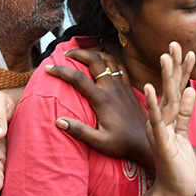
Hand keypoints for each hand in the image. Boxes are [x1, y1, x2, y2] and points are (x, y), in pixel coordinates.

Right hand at [48, 48, 150, 164]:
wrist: (147, 141)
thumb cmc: (122, 143)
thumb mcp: (100, 142)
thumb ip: (80, 131)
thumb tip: (58, 121)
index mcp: (102, 99)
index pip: (78, 78)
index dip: (61, 71)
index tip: (48, 68)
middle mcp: (112, 88)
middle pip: (95, 60)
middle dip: (79, 52)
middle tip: (66, 53)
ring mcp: (122, 85)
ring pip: (109, 59)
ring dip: (94, 53)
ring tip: (83, 54)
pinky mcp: (128, 87)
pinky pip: (119, 66)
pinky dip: (108, 59)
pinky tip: (103, 62)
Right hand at [146, 43, 195, 195]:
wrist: (173, 193)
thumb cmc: (179, 166)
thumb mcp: (184, 135)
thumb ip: (186, 114)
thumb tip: (191, 91)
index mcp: (169, 120)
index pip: (177, 91)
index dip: (181, 70)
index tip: (184, 49)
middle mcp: (162, 123)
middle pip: (170, 90)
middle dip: (173, 66)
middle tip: (174, 43)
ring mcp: (161, 132)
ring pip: (165, 101)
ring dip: (165, 79)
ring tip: (166, 57)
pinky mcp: (163, 144)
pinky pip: (159, 122)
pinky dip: (154, 105)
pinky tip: (151, 89)